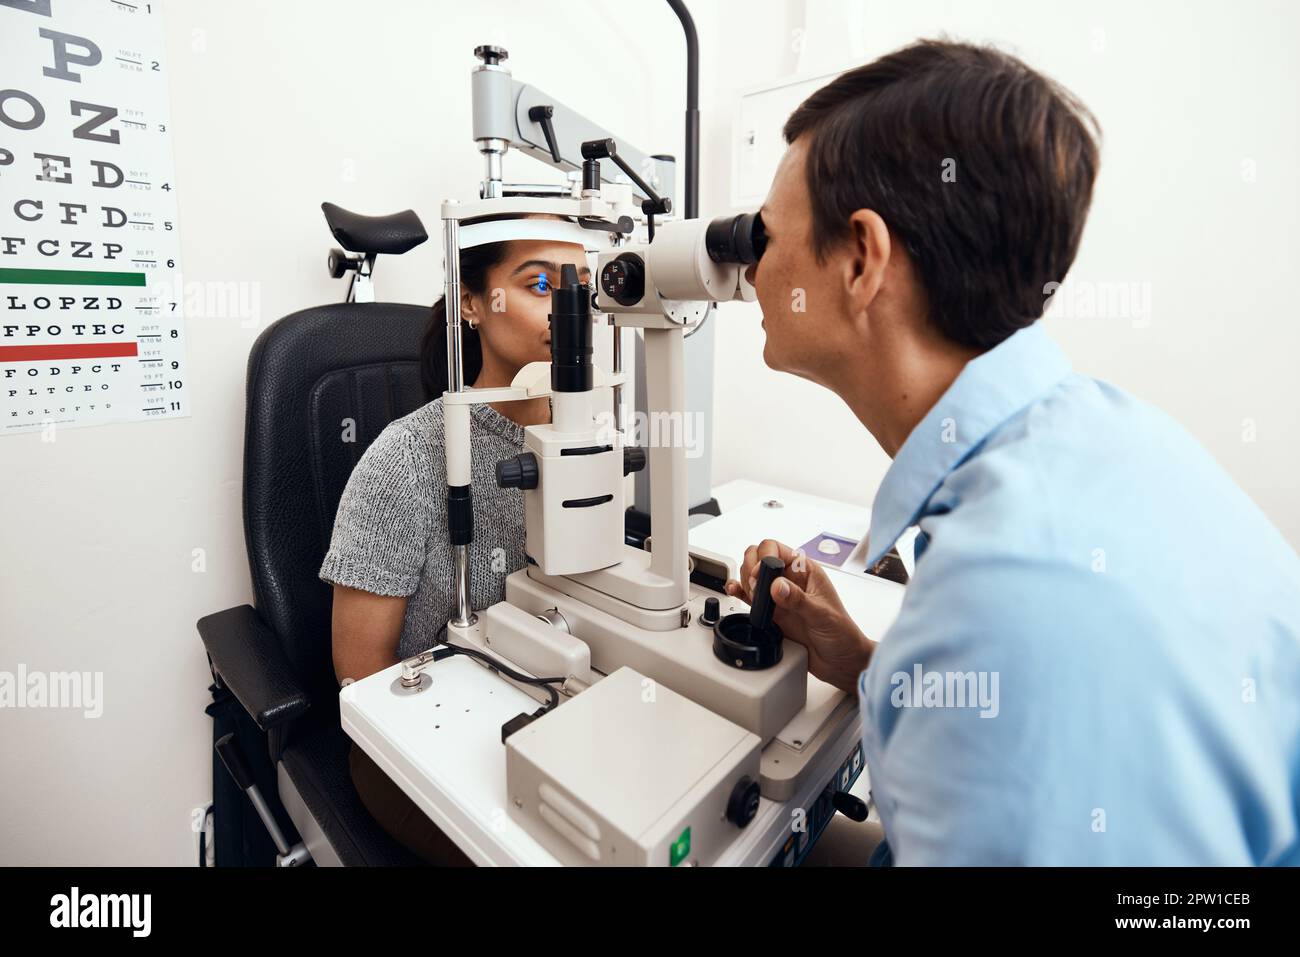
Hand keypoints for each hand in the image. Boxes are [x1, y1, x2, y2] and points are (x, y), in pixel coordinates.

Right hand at [725, 539, 874, 693]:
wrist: (840, 661)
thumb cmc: (842, 633)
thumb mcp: (822, 615)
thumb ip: (798, 600)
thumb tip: (777, 586)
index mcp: (805, 571)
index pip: (775, 548)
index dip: (763, 558)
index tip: (761, 577)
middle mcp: (789, 580)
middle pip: (757, 557)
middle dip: (750, 569)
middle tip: (756, 589)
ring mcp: (778, 596)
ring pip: (750, 576)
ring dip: (745, 582)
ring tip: (754, 598)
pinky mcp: (771, 612)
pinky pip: (750, 597)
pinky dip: (740, 593)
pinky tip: (736, 592)